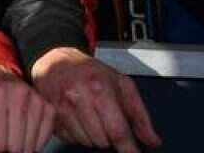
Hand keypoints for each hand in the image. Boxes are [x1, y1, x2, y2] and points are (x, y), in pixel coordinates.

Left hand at [0, 65, 54, 152]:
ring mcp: (36, 100)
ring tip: (8, 134)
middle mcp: (18, 94)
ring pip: (30, 145)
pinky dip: (32, 143)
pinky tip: (22, 133)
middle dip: (5, 149)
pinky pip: (43, 139)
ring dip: (19, 147)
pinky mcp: (48, 107)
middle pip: (15, 146)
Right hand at [31, 47, 160, 152]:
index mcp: (99, 89)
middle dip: (109, 136)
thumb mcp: (121, 84)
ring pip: (86, 143)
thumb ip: (139, 113)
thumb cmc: (90, 71)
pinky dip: (78, 134)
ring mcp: (61, 108)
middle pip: (101, 140)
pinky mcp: (51, 117)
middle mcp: (78, 98)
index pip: (117, 130)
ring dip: (93, 137)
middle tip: (107, 121)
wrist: (55, 60)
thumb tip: (152, 140)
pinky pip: (71, 139)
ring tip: (91, 117)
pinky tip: (78, 118)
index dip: (128, 148)